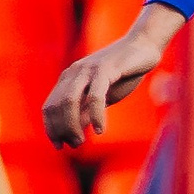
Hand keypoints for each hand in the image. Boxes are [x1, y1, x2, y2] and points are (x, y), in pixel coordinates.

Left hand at [41, 7, 180, 147]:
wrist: (143, 47)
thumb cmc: (123, 73)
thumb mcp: (102, 96)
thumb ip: (86, 109)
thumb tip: (74, 130)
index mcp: (69, 79)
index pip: (50, 106)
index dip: (51, 128)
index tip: (60, 146)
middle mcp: (74, 73)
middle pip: (57, 106)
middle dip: (61, 129)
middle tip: (75, 145)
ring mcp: (88, 70)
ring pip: (69, 101)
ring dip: (72, 125)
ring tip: (81, 141)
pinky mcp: (105, 69)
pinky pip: (95, 96)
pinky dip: (95, 116)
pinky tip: (100, 130)